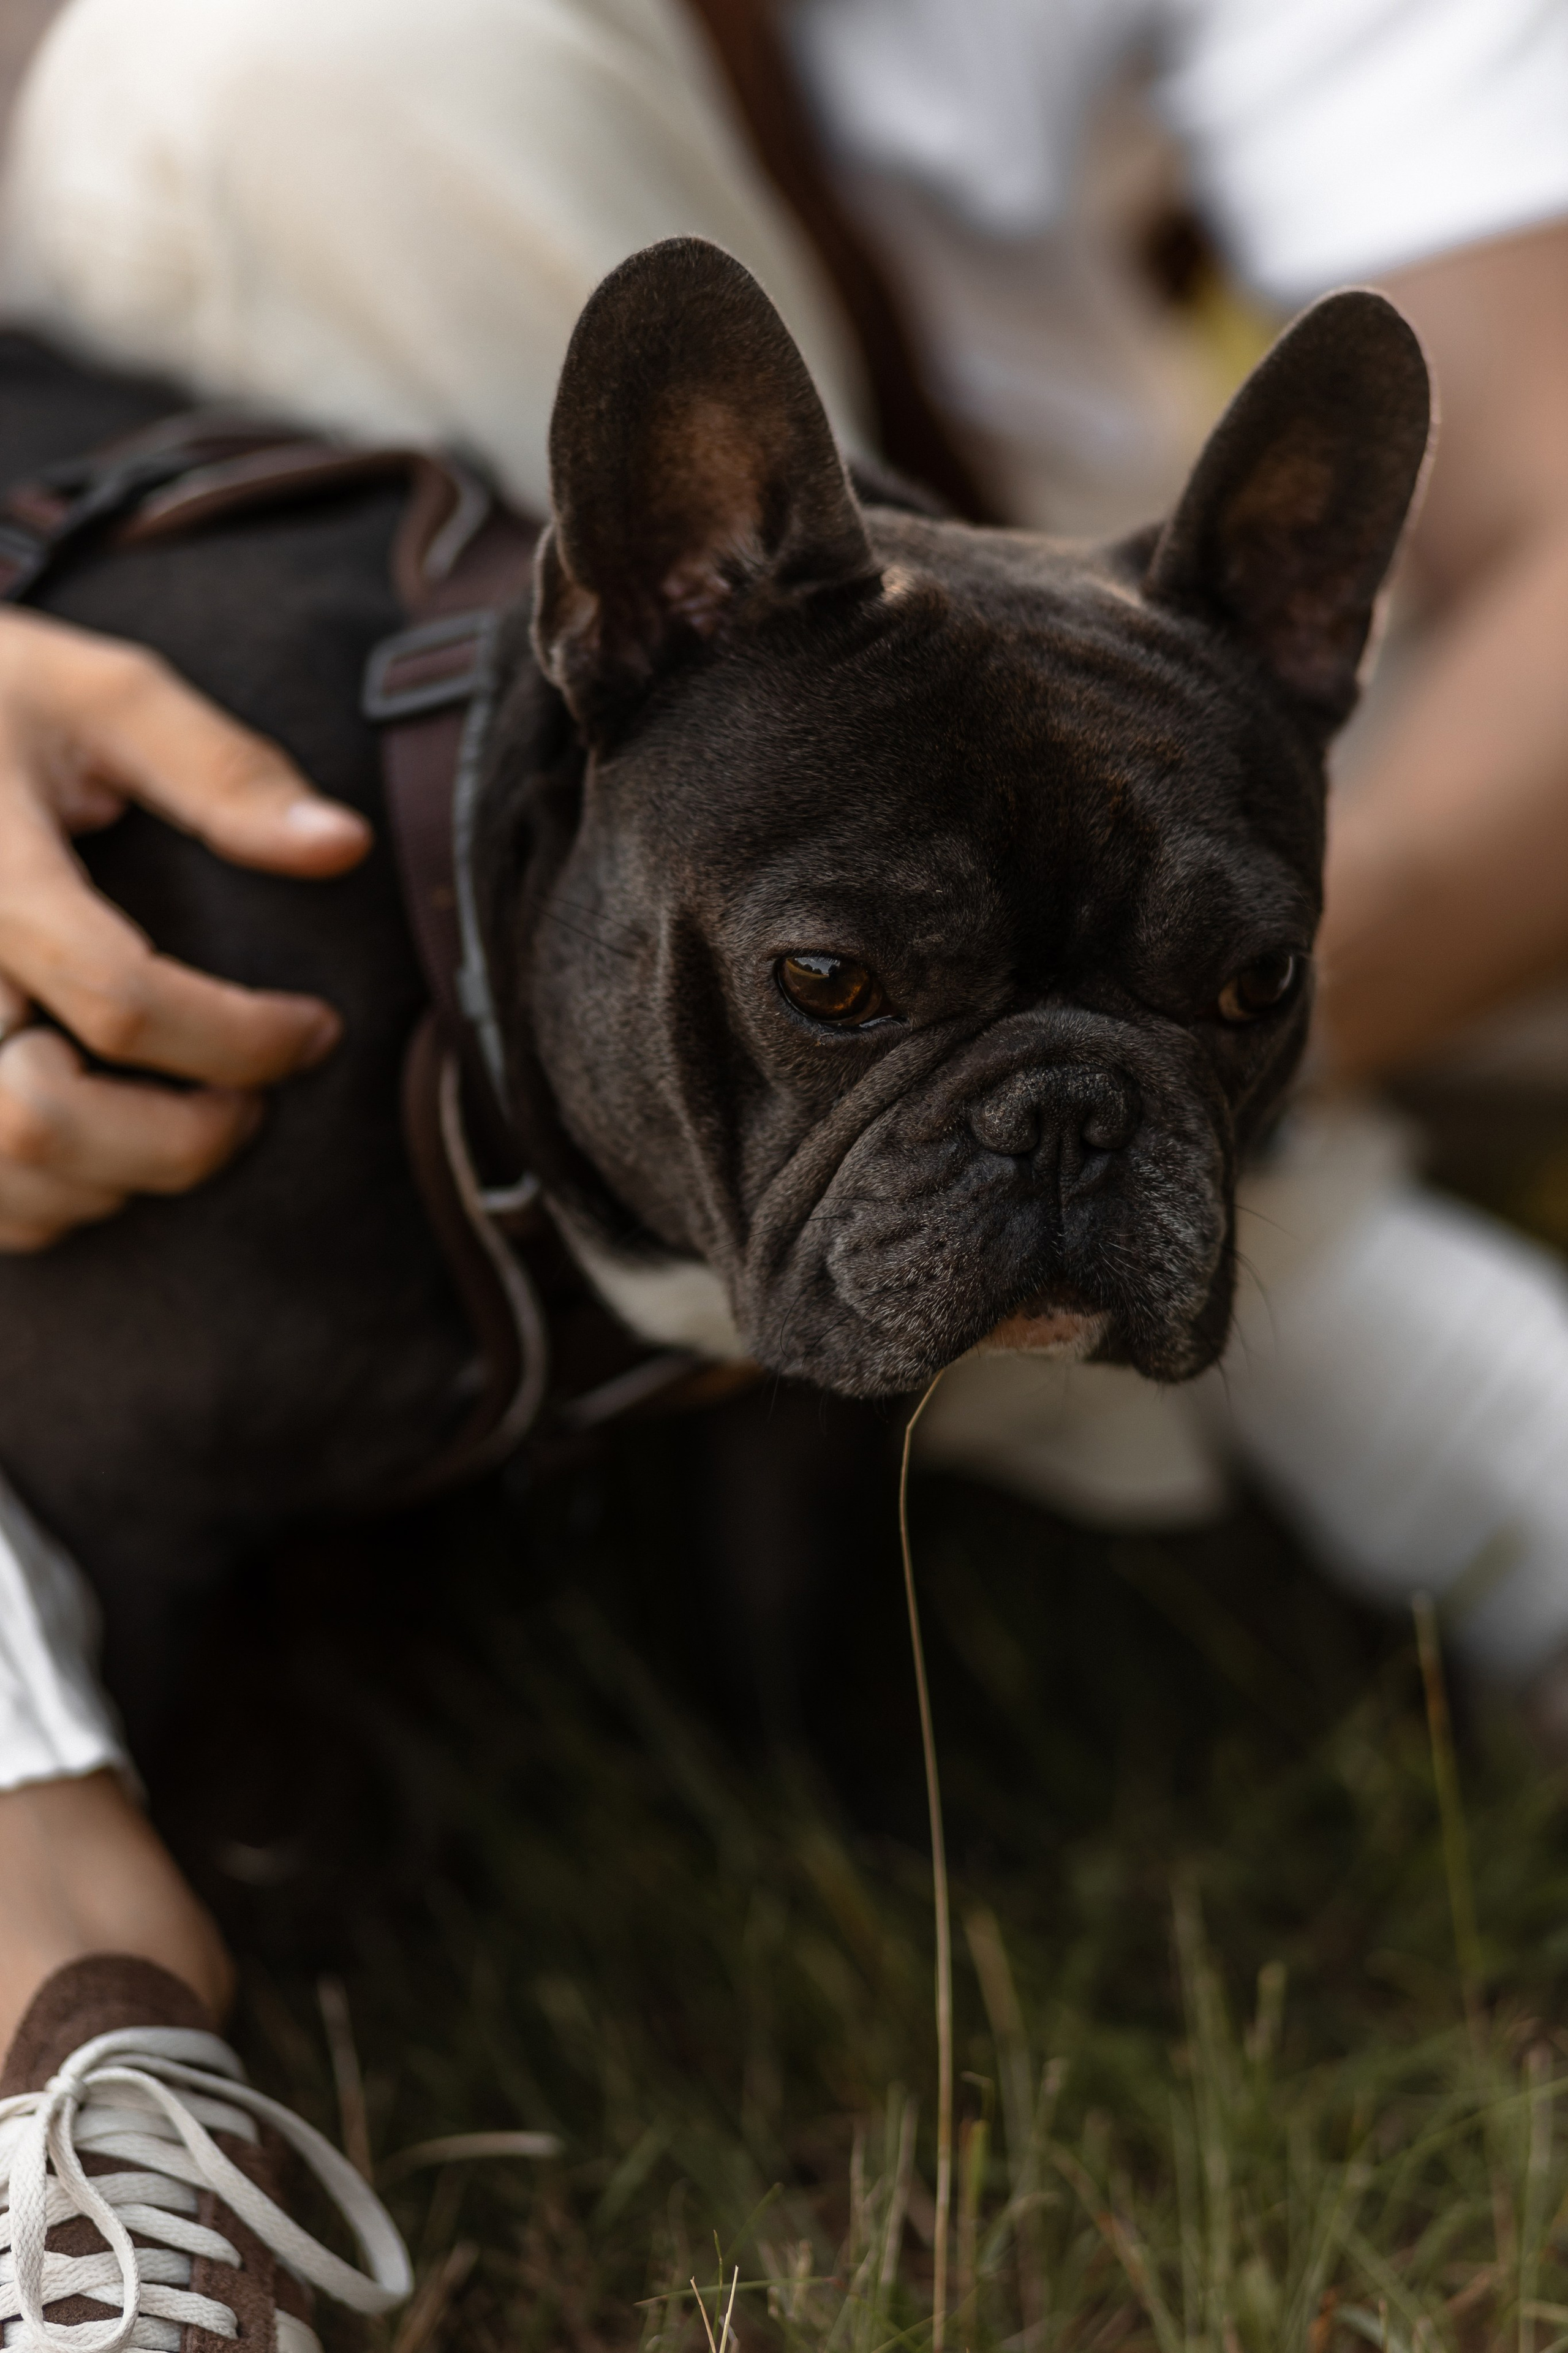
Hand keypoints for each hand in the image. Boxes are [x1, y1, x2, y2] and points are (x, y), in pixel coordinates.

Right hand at [0, 608, 371, 1248]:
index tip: (316, 1029)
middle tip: (251, 1101)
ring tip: (190, 1114)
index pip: (117, 996)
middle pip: (40, 1123)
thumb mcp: (101, 694)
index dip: (243, 1038)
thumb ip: (220, 770)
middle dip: (179, 1136)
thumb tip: (342, 844)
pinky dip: (63, 1201)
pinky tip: (113, 1139)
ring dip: (126, 1176)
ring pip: (6, 1182)